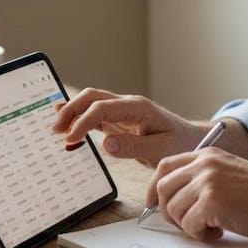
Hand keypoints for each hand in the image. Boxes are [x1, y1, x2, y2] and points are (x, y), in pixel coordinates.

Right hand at [53, 88, 202, 166]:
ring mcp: (123, 112)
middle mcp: (128, 105)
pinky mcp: (120, 122)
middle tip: (55, 130)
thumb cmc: (180, 145)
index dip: (83, 121)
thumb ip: (134, 146)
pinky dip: (80, 119)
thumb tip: (107, 144)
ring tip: (56, 129)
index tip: (70, 138)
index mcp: (138, 107)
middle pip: (92, 97)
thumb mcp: (161, 149)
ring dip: (72, 113)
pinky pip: (96, 116)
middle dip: (71, 110)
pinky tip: (66, 124)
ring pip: (91, 103)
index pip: (102, 108)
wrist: (192, 141)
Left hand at [148, 148, 247, 241]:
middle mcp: (204, 164)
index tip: (154, 203)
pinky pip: (189, 224)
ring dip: (188, 225)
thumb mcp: (230, 175)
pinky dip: (200, 234)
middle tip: (187, 223)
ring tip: (211, 228)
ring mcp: (207, 181)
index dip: (154, 187)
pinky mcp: (212, 201)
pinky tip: (219, 231)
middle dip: (167, 210)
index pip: (165, 166)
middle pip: (163, 187)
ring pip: (173, 208)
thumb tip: (174, 200)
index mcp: (208, 155)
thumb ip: (204, 179)